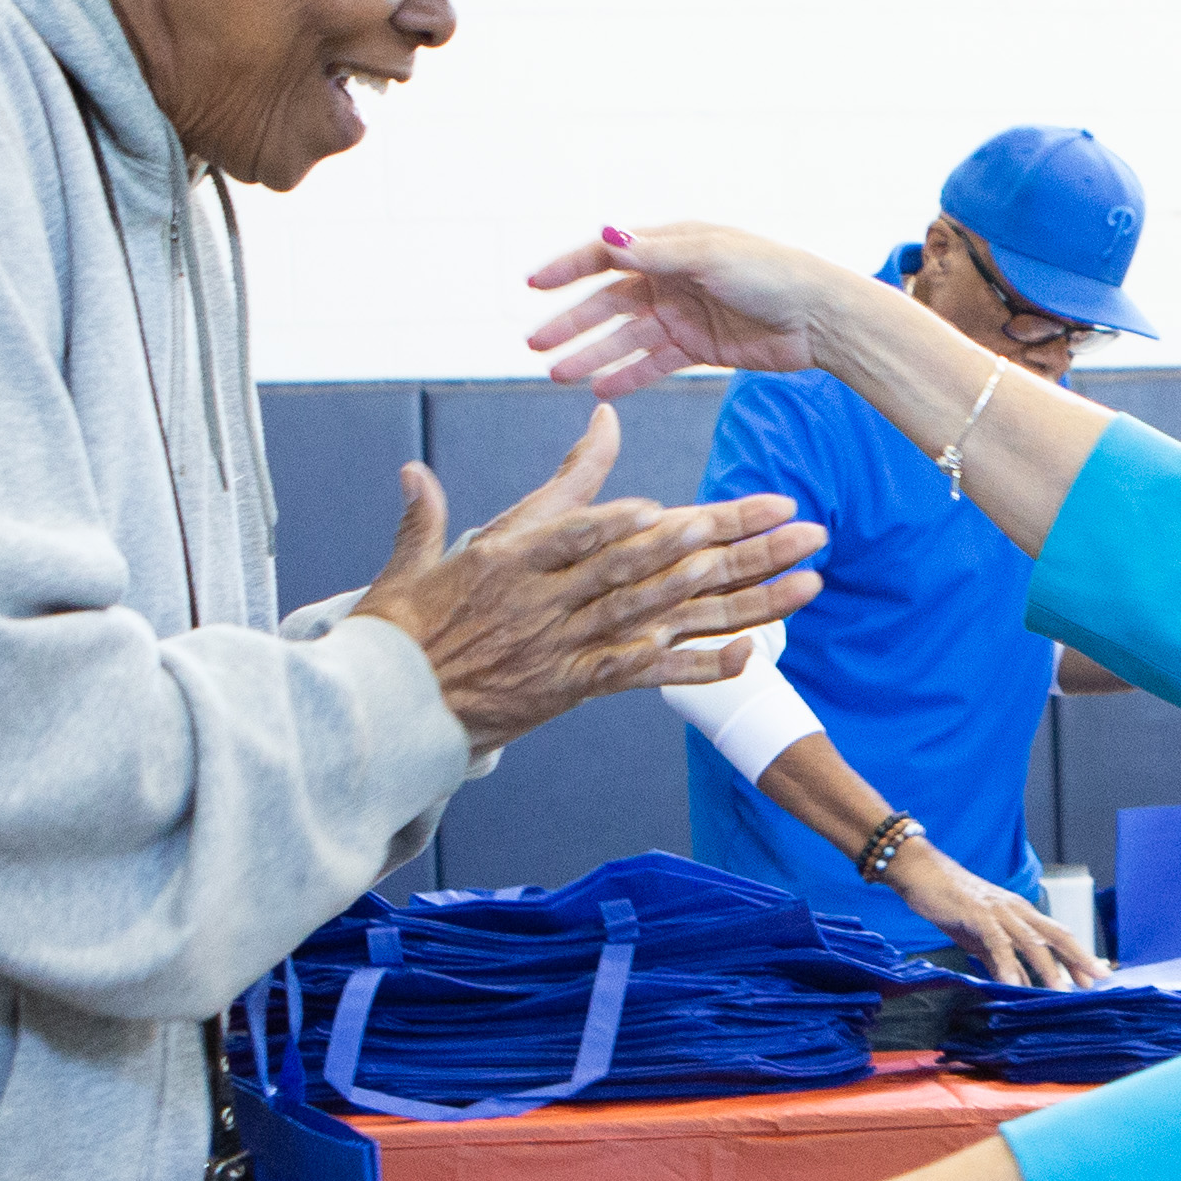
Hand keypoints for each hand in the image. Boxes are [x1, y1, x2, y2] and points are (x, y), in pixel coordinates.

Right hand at [349, 404, 826, 752]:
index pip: (593, 527)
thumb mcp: (414, 561)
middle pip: (653, 562)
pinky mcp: (570, 687)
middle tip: (795, 521)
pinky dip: (699, 664)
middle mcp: (547, 596)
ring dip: (740, 595)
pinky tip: (751, 654)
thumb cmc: (394, 634)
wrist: (378, 711)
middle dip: (733, 540)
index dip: (654, 518)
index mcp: (511, 556)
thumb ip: (429, 510)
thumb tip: (416, 468)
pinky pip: (644, 673)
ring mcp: (563, 643)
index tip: (711, 508)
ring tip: (801, 577)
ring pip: (665, 611)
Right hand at [522, 225, 896, 398]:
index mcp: (672, 246)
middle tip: (534, 345)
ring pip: (625, 338)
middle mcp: (672, 278)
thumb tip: (605, 237)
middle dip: (571, 323)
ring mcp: (684, 315)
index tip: (532, 285)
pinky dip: (626, 376)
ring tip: (557, 375)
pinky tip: (599, 390)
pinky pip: (653, 363)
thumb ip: (656, 253)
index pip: (607, 255)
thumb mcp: (710, 257)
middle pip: (608, 303)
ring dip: (590, 355)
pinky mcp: (700, 348)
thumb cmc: (771, 274)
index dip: (567, 268)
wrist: (821, 318)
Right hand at [890, 844, 1100, 987]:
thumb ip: (1001, 961)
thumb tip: (1018, 985)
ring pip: (1031, 941)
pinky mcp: (978, 914)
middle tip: (1099, 980)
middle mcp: (1018, 911)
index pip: (1058, 936)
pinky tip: (1012, 984)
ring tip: (1061, 991)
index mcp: (1022, 915)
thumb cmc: (953, 905)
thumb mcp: (981, 939)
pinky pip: (997, 942)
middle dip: (1079, 958)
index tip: (1096, 978)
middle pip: (1057, 935)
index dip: (1078, 957)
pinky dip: (1006, 964)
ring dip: (1048, 967)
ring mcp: (999, 911)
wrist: (920, 873)